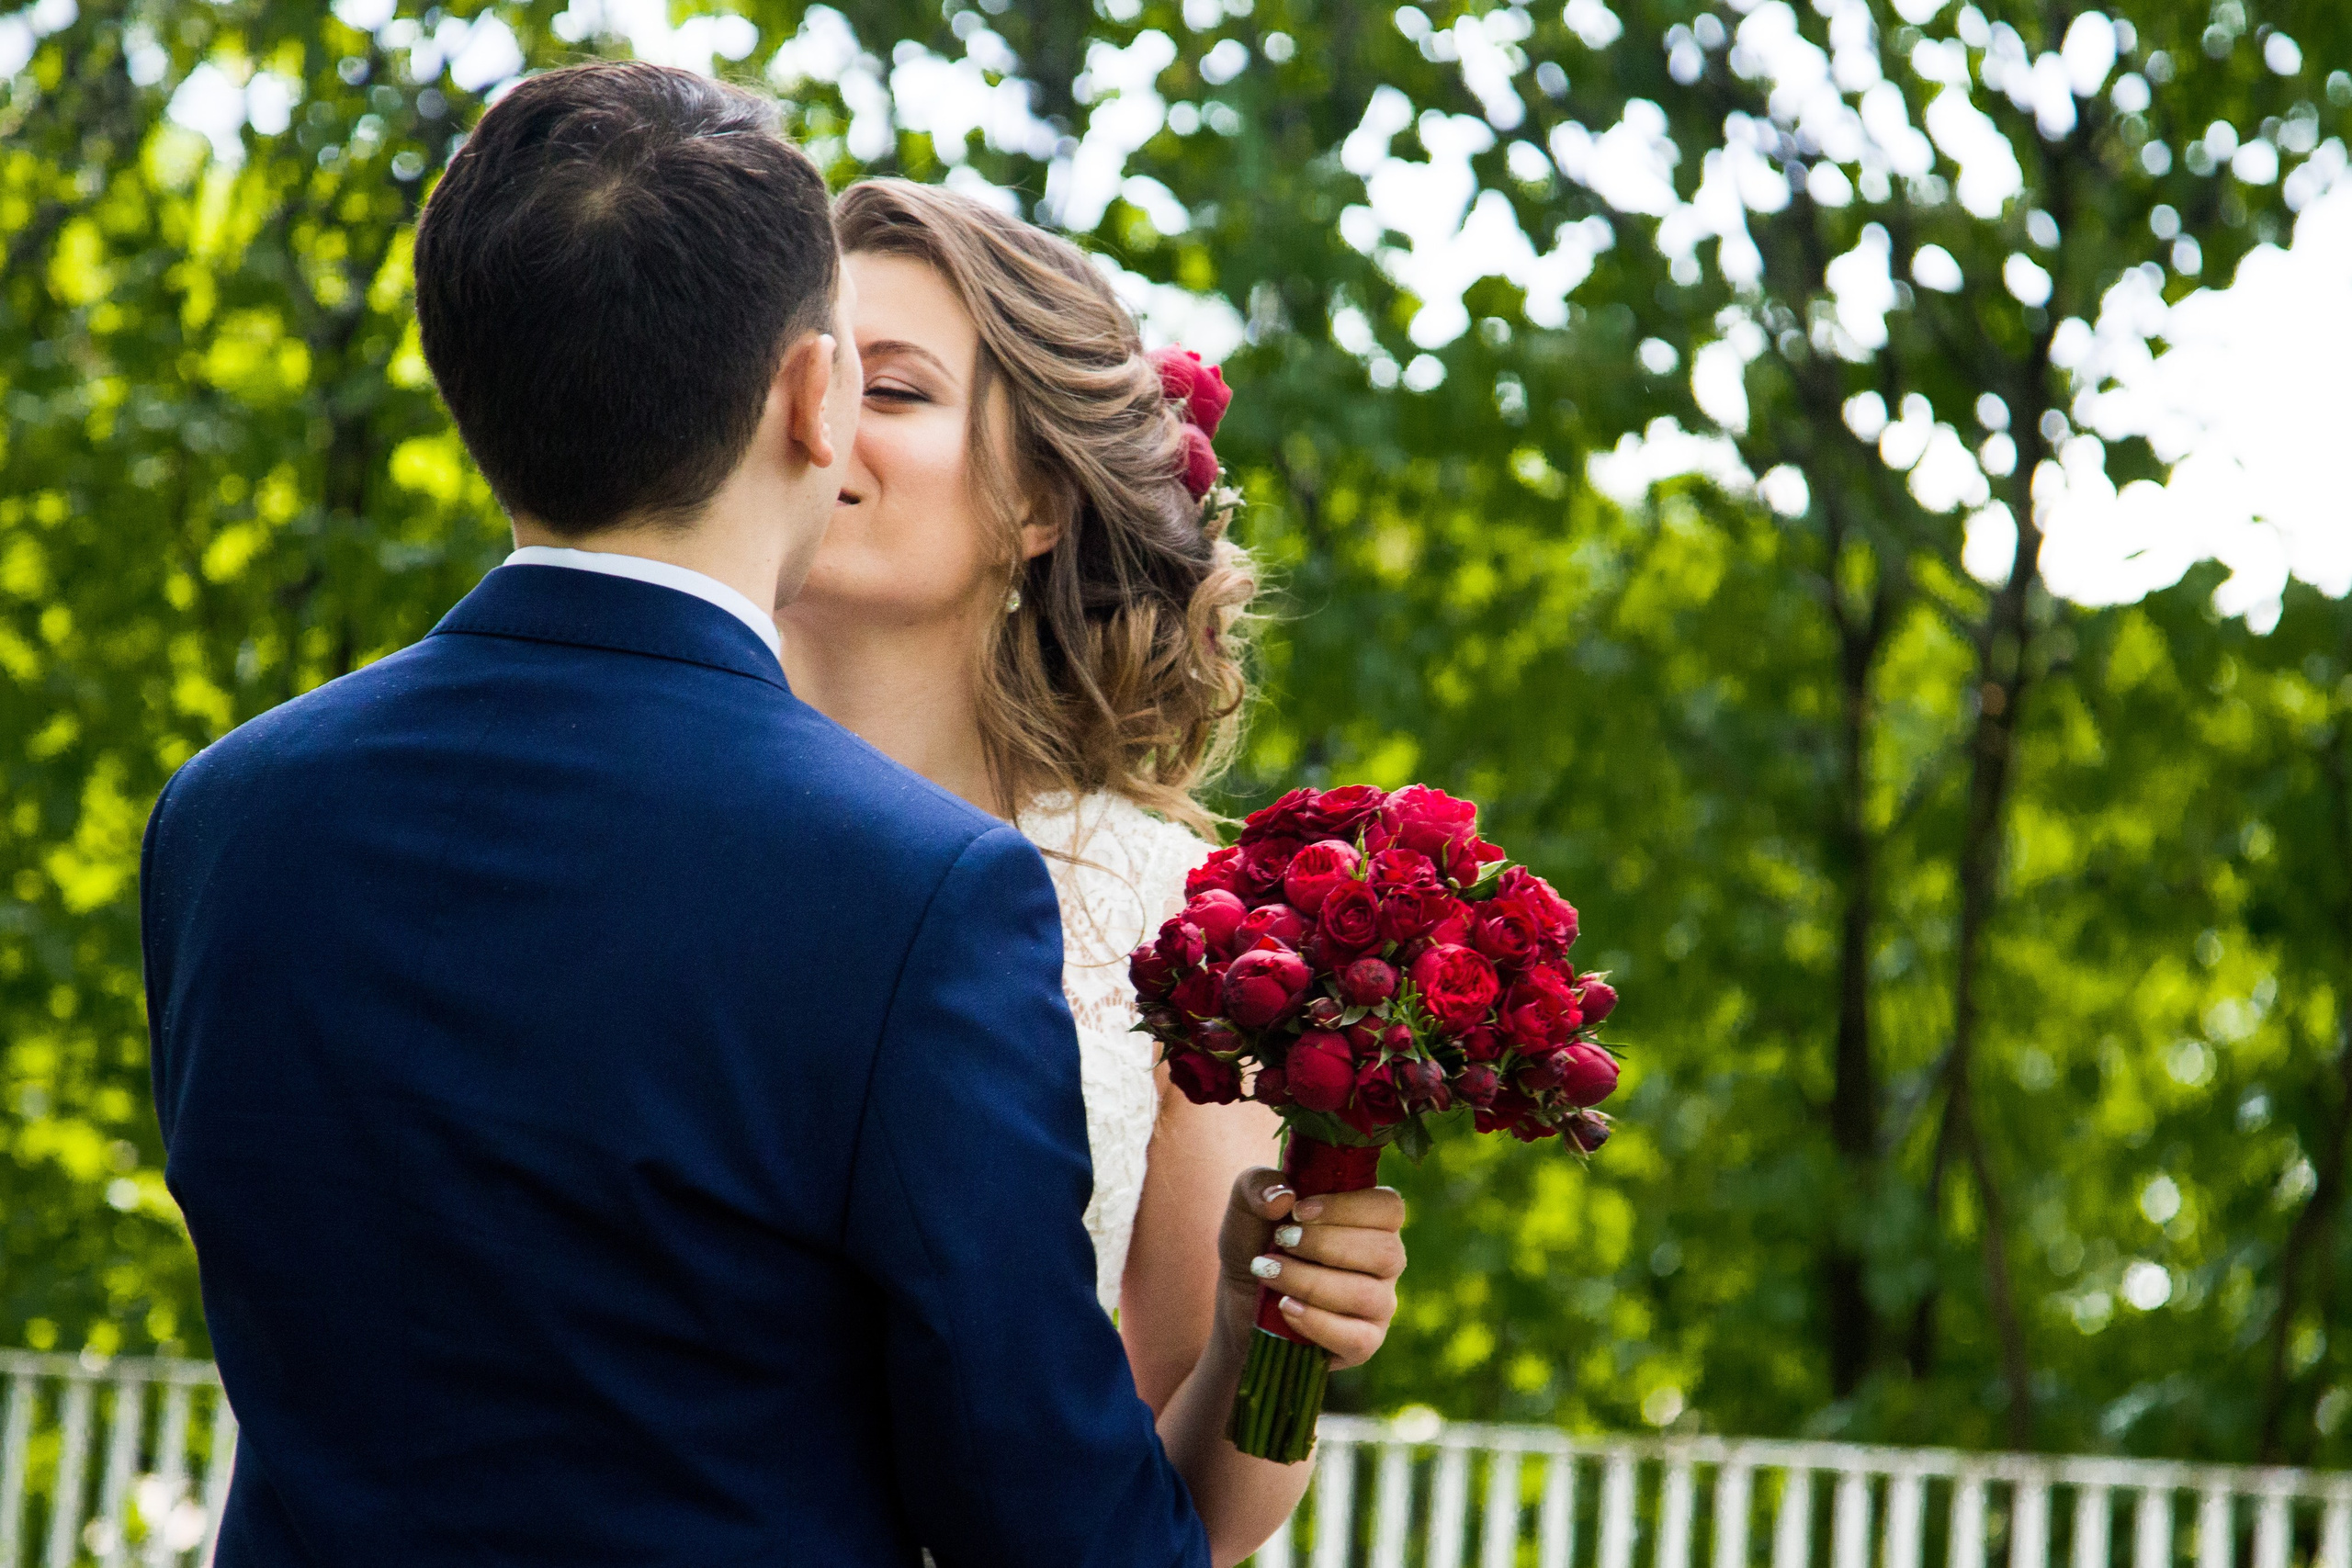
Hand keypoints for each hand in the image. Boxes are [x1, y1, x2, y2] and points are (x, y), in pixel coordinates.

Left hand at [1215, 1168, 1405, 1369]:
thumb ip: (1258, 1185)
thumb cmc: (1255, 1245)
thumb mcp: (1246, 1207)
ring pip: (1367, 1295)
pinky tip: (1285, 1308)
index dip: (1348, 1208)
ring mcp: (1379, 1305)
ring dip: (1311, 1282)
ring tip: (1269, 1273)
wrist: (1239, 1304)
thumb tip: (1283, 1197)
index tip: (1298, 1211)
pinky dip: (1318, 1322)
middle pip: (1386, 1251)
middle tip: (1279, 1242)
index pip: (1389, 1207)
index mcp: (1370, 1221)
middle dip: (1325, 1246)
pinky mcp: (1363, 1344)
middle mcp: (1384, 1262)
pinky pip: (1358, 1339)